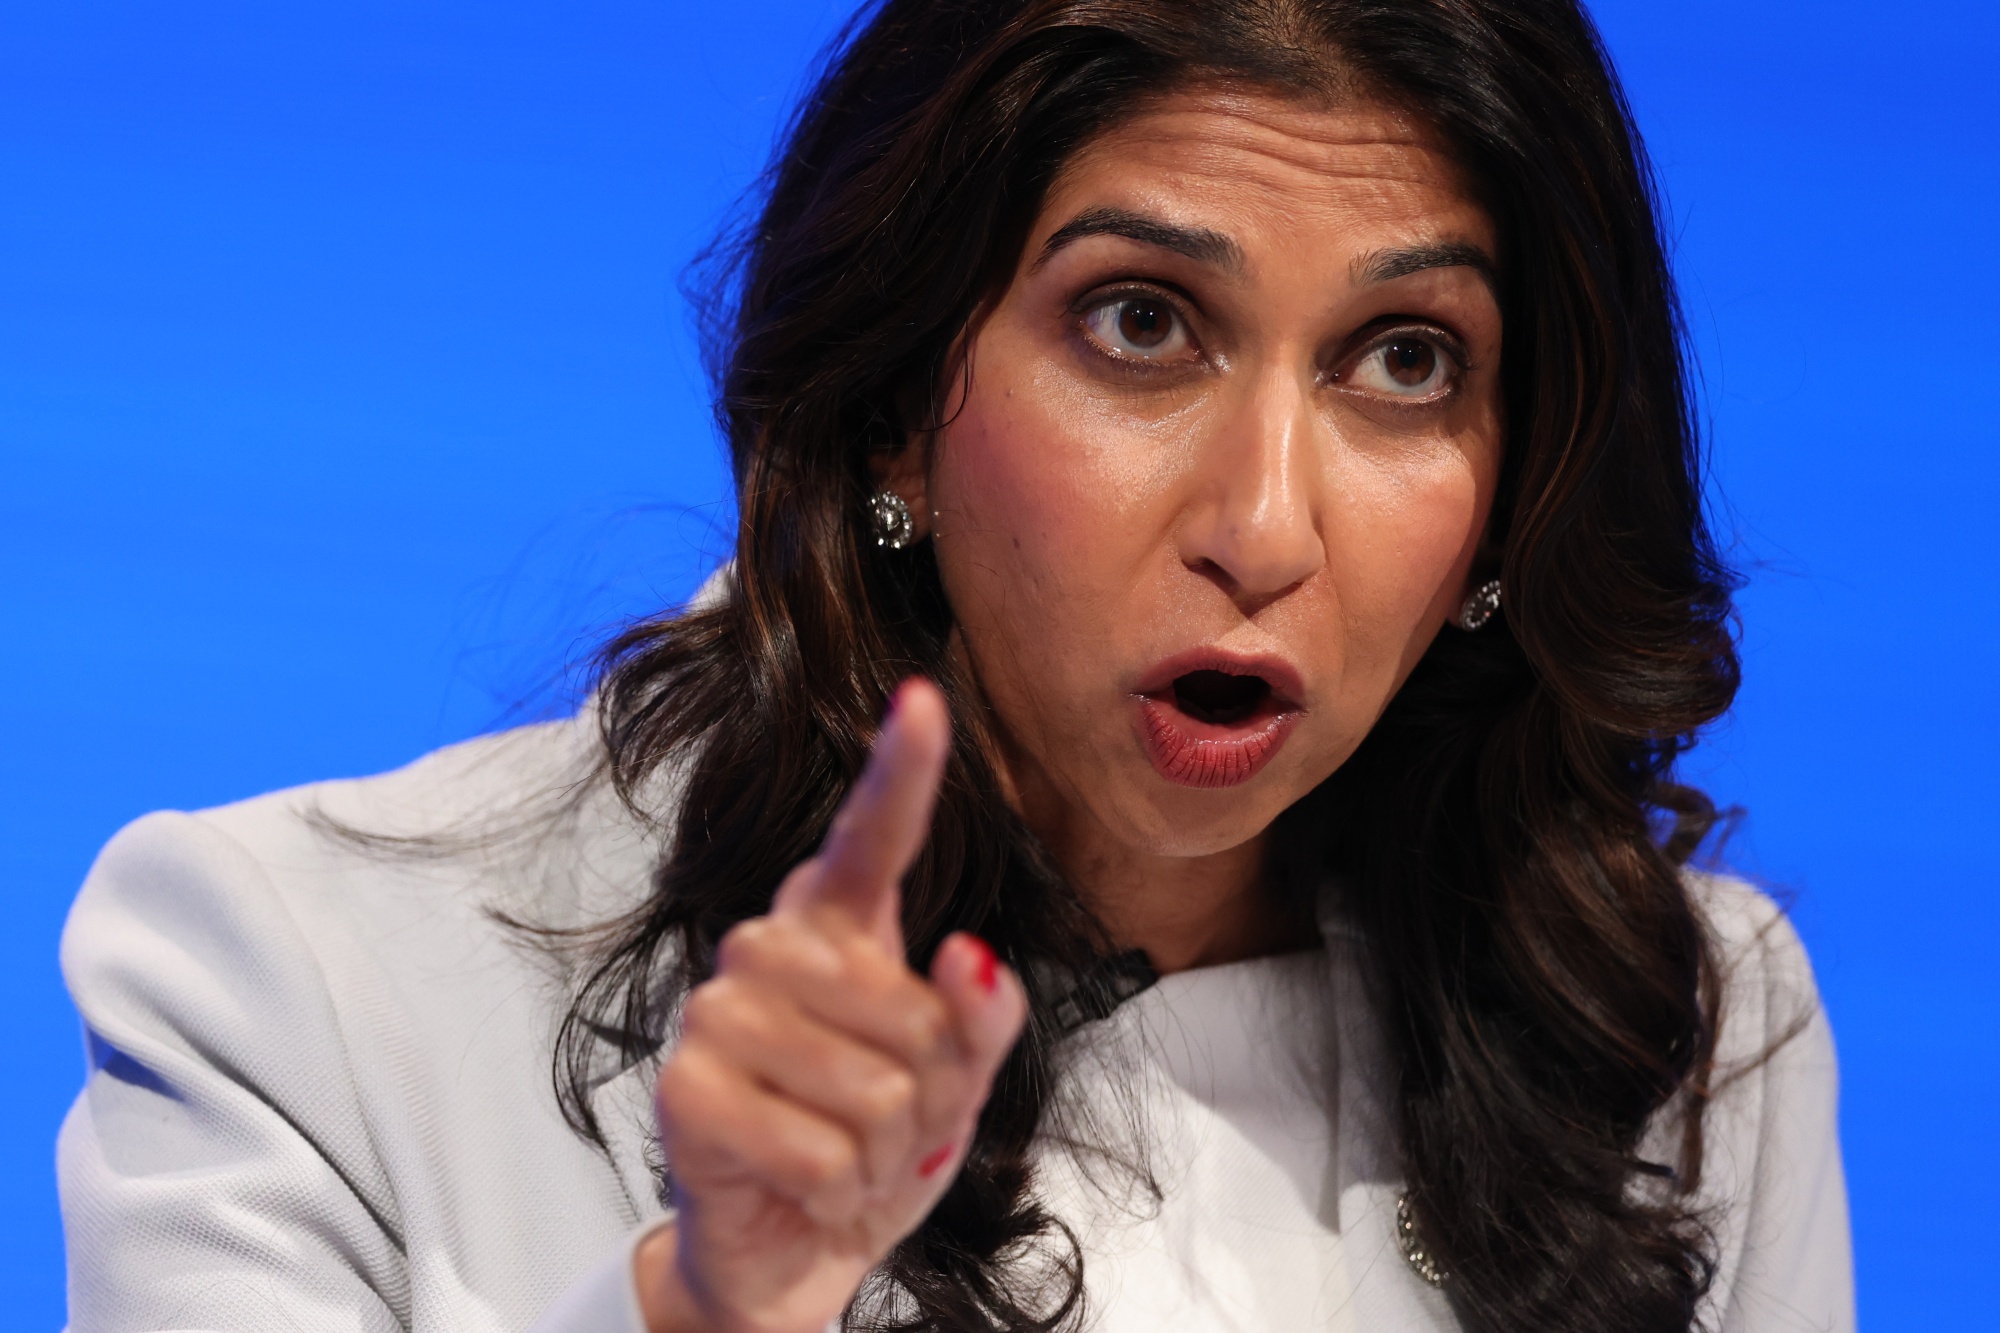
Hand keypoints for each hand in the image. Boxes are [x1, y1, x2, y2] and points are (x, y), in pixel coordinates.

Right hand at [636, 678, 1028, 1332]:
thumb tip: (967, 955)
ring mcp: (718, 1011)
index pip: (873, 839)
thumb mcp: (959, 1085)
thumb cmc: (876, 1145)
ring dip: (882, 1151)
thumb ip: (981, 1019)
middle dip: (927, 1095)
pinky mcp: (685, 1087)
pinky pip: (818, 1147)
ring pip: (872, 1087)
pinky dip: (835, 1189)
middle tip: (884, 1126)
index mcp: (839, 928)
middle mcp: (769, 949)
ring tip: (844, 1155)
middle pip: (910, 1012)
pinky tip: (803, 1185)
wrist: (793, 1249)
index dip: (901, 771)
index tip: (921, 699)